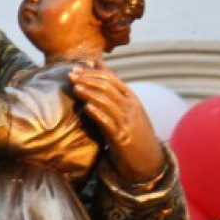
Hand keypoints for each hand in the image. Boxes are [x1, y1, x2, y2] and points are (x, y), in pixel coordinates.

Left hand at [70, 65, 164, 185]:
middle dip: (87, 80)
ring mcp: (126, 122)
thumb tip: (98, 62)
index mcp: (131, 98)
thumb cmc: (132, 128)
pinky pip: (108, 123)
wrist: (148, 158)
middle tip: (71, 76)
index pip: (111, 78)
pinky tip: (86, 108)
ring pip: (107, 102)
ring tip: (75, 89)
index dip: (92, 72)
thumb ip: (112, 85)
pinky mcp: (120, 137)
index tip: (75, 69)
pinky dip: (97, 113)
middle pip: (107, 87)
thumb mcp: (126, 105)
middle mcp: (130, 107)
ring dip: (89, 94)